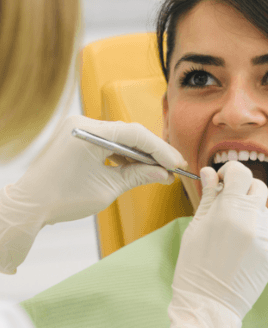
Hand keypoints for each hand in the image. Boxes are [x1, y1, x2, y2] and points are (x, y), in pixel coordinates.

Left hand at [0, 115, 186, 273]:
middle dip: (152, 152)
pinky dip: (122, 154)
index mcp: (89, 132)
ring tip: (159, 171)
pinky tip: (138, 167)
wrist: (30, 204)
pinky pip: (105, 142)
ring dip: (138, 154)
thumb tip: (163, 174)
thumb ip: (138, 176)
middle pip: (128, 133)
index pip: (135, 134)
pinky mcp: (75, 137)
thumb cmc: (63, 198)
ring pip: (118, 137)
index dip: (160, 149)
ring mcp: (77, 128)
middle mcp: (82, 123)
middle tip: (174, 167)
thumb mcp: (107, 188)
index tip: (177, 163)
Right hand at [162, 161, 267, 327]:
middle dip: (241, 188)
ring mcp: (264, 235)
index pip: (239, 172)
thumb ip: (207, 198)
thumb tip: (210, 173)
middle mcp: (248, 219)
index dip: (230, 171)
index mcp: (225, 210)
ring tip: (238, 218)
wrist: (208, 305)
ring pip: (264, 204)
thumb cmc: (194, 268)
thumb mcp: (195, 229)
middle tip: (228, 198)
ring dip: (252, 204)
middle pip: (254, 186)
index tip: (222, 180)